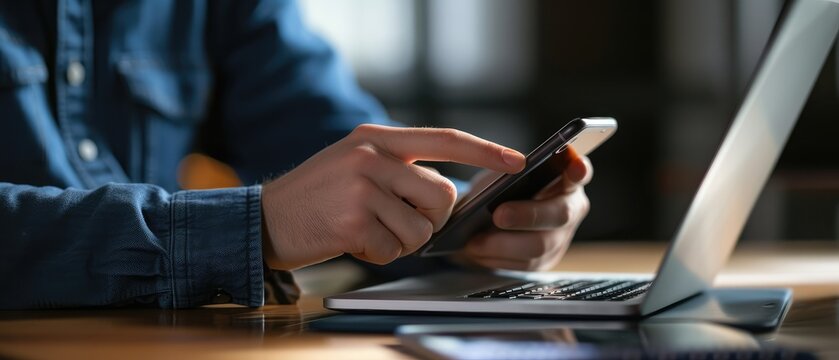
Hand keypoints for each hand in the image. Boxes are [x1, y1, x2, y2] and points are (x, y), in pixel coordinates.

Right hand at [261, 124, 525, 269]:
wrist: (263, 218)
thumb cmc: (316, 196)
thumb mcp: (355, 164)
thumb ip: (398, 168)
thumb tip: (448, 193)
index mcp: (377, 138)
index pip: (445, 138)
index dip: (486, 151)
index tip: (518, 161)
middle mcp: (372, 157)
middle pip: (442, 195)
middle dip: (430, 219)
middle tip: (395, 221)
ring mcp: (363, 187)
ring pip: (422, 229)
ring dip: (401, 241)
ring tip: (366, 230)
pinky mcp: (354, 221)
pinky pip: (395, 250)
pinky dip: (378, 255)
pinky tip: (352, 241)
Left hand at [462, 151, 592, 270]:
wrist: (488, 215)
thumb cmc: (501, 187)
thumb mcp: (504, 173)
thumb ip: (510, 170)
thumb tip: (500, 169)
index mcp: (565, 179)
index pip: (579, 173)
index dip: (579, 170)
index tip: (575, 166)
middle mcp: (571, 208)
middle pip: (560, 214)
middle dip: (527, 215)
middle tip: (498, 215)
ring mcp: (561, 238)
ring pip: (539, 246)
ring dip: (503, 244)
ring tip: (475, 240)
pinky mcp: (545, 261)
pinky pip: (524, 265)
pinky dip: (497, 258)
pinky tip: (477, 251)